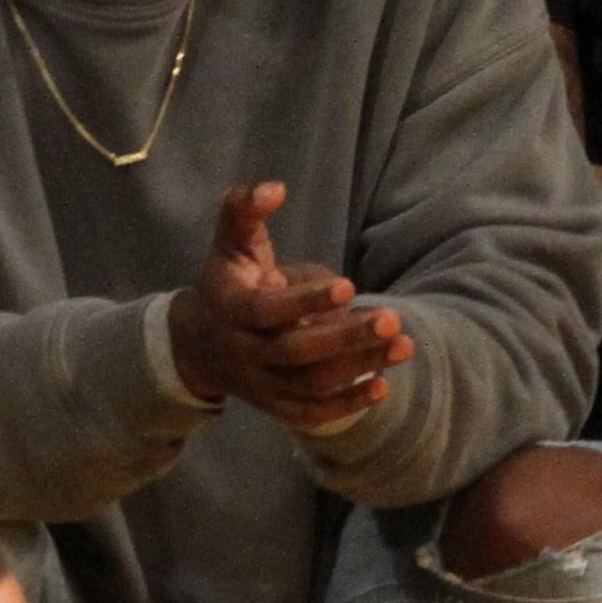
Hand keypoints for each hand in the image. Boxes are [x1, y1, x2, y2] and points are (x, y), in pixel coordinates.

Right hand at [169, 182, 415, 429]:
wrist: (198, 345)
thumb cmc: (226, 282)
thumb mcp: (229, 243)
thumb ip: (244, 210)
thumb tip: (275, 188)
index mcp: (231, 310)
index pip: (267, 312)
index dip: (305, 302)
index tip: (347, 285)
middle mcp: (244, 353)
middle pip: (297, 353)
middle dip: (347, 338)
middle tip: (392, 319)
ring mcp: (260, 385)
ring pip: (310, 384)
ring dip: (358, 368)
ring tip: (403, 345)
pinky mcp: (276, 407)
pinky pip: (312, 414)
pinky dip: (347, 406)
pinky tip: (382, 385)